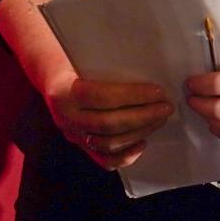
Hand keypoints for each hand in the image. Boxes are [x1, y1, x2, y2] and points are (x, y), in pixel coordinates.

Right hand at [44, 74, 172, 171]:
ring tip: (158, 120)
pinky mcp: (81, 148)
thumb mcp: (84, 60)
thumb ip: (108, 67)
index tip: (157, 91)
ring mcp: (73, 135)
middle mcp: (66, 117)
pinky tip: (143, 142)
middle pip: (108, 123)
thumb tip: (149, 68)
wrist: (54, 83)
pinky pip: (105, 160)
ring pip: (108, 143)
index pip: (101, 96)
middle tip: (165, 107)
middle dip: (142, 117)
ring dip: (139, 132)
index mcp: (64, 91)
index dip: (132, 95)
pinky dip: (127, 155)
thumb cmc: (76, 66)